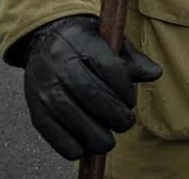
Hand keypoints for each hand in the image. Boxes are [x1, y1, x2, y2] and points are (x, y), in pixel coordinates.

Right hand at [23, 15, 161, 159]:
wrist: (46, 37)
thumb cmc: (87, 43)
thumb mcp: (110, 41)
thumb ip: (132, 60)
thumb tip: (156, 74)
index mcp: (83, 41)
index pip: (109, 67)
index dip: (123, 89)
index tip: (130, 102)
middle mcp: (60, 60)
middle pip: (88, 90)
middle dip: (111, 113)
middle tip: (125, 123)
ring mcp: (43, 82)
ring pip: (67, 110)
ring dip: (91, 132)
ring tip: (108, 142)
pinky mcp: (33, 101)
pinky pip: (46, 125)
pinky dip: (64, 142)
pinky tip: (82, 150)